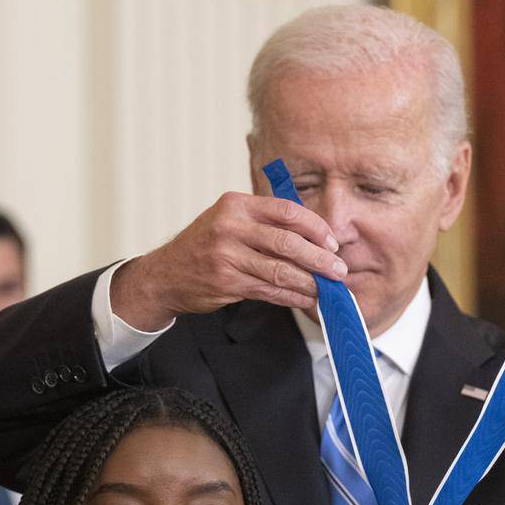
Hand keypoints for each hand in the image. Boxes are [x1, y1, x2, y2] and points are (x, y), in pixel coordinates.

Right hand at [111, 192, 346, 328]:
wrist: (166, 275)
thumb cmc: (205, 245)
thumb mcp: (229, 220)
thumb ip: (265, 223)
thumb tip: (313, 238)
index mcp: (236, 205)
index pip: (287, 211)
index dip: (315, 228)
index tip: (331, 243)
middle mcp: (230, 227)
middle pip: (287, 243)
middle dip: (319, 259)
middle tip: (338, 270)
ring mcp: (226, 256)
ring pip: (280, 271)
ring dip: (309, 283)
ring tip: (326, 290)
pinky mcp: (226, 283)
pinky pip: (268, 291)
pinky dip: (291, 297)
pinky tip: (305, 299)